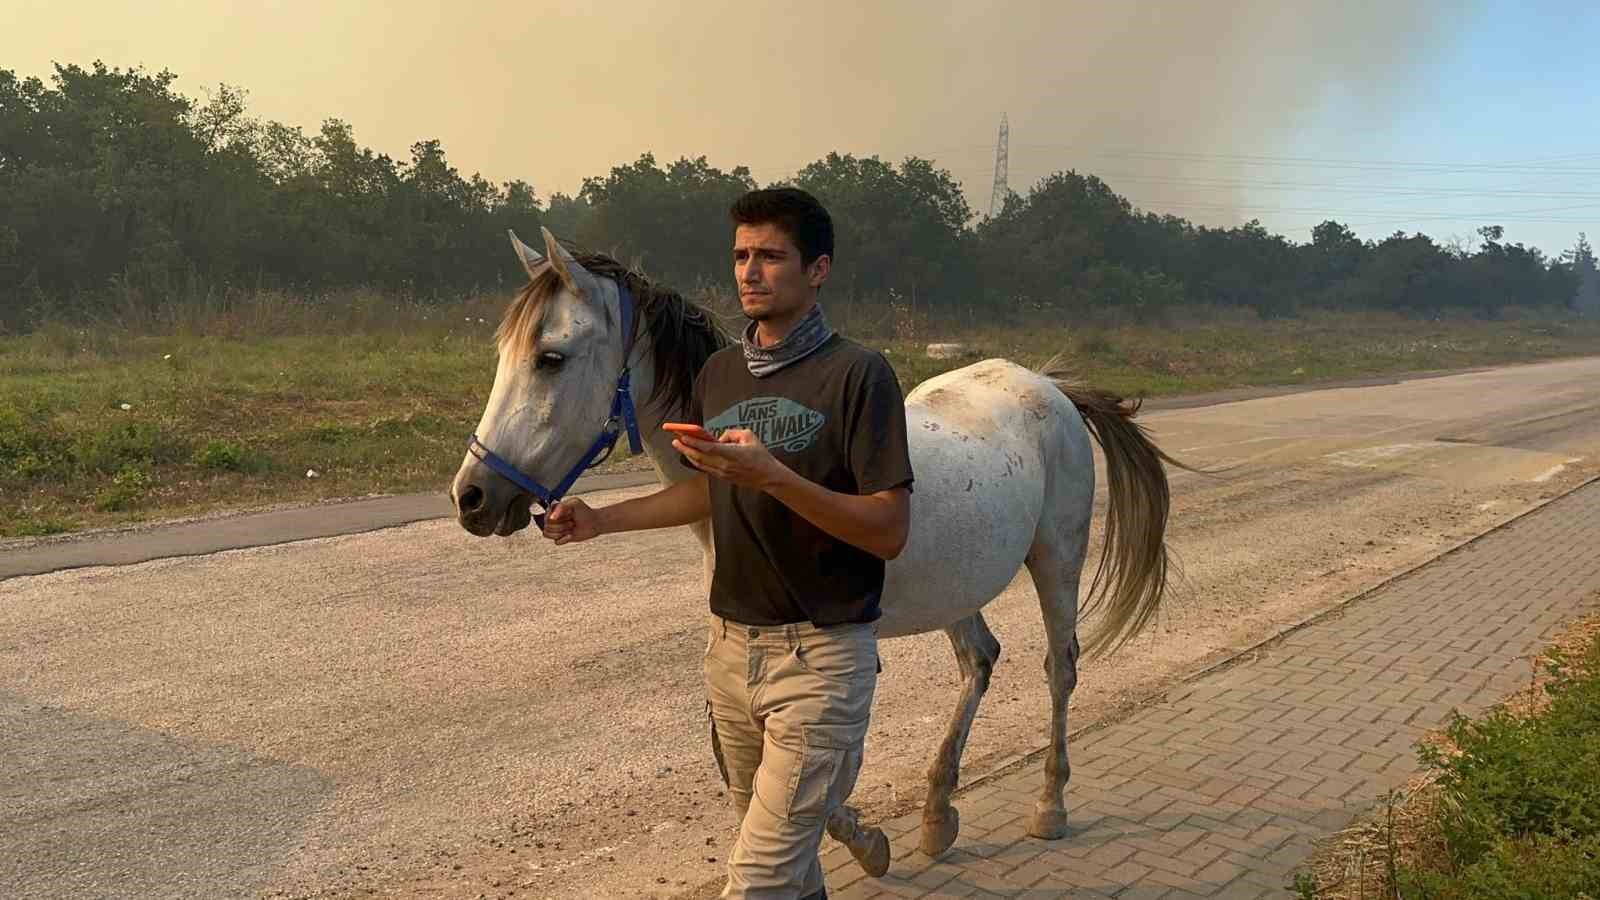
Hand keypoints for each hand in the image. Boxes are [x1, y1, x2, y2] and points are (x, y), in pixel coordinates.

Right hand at [542, 497, 601, 544]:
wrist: (594, 522)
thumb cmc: (584, 511)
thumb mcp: (574, 503)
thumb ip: (561, 507)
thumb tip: (551, 518)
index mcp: (554, 510)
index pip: (545, 516)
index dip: (557, 517)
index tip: (569, 513)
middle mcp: (553, 520)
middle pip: (547, 526)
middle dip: (561, 524)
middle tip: (571, 521)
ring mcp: (556, 529)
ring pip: (548, 534)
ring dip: (561, 531)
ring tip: (571, 527)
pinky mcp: (562, 538)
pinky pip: (556, 542)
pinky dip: (564, 539)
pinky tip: (571, 535)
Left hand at [674, 428, 789, 490]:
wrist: (767, 477)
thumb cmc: (760, 455)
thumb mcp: (749, 436)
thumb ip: (732, 433)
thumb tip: (719, 437)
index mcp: (733, 454)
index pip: (709, 448)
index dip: (694, 443)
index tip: (683, 436)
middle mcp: (725, 465)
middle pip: (700, 457)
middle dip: (685, 448)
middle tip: (674, 439)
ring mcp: (723, 474)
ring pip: (700, 464)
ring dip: (688, 454)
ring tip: (679, 445)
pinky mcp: (723, 478)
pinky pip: (705, 468)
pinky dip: (696, 461)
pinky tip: (691, 454)